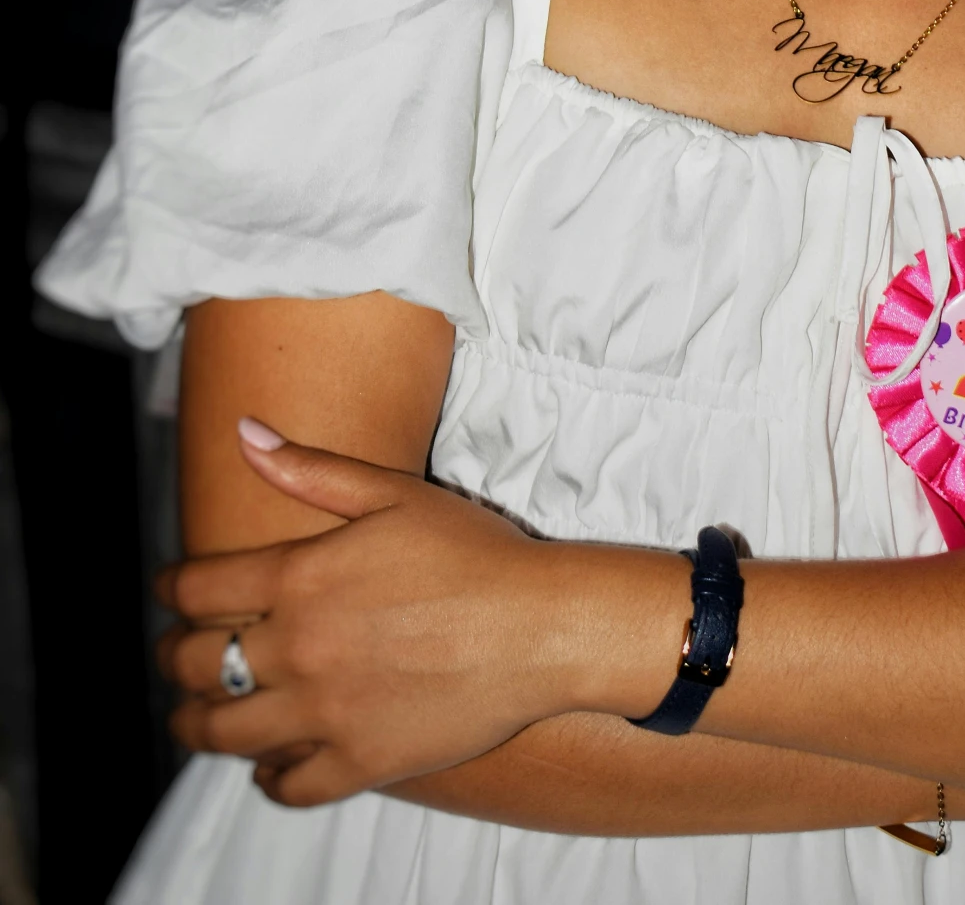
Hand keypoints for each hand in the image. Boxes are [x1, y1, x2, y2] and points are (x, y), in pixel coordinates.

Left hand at [157, 422, 677, 806]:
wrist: (541, 626)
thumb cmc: (475, 552)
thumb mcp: (393, 493)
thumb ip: (311, 468)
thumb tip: (244, 432)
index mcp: (301, 578)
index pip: (198, 590)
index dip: (171, 588)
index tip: (170, 589)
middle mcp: (300, 649)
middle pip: (197, 663)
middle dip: (174, 657)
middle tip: (177, 653)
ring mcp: (326, 712)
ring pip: (224, 732)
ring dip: (197, 721)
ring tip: (198, 713)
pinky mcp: (359, 761)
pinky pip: (287, 785)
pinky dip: (266, 776)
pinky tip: (268, 760)